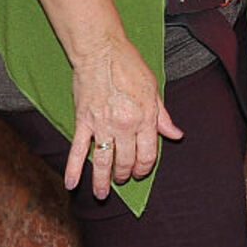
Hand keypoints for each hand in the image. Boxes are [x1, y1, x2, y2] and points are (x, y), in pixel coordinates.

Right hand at [63, 35, 182, 199]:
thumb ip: (163, 116)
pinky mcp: (83, 122)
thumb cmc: (129, 66)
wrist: (102, 51)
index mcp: (145, 117)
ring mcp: (102, 125)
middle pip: (126, 161)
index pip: (148, 154)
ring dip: (102, 181)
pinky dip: (73, 169)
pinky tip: (71, 184)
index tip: (141, 171)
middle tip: (123, 179)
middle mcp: (125, 125)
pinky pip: (77, 150)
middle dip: (125, 174)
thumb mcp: (154, 89)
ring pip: (103, 162)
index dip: (145, 168)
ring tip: (102, 194)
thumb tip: (175, 134)